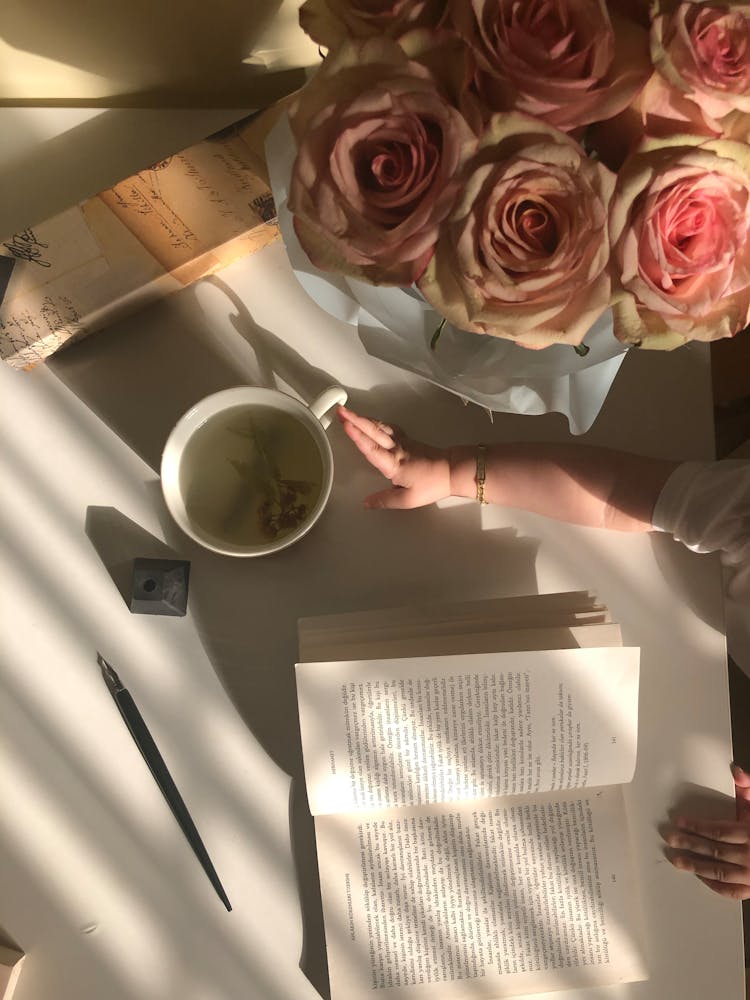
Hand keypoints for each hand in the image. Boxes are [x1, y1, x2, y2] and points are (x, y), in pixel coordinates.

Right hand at [337, 405, 450, 508]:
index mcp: (394, 464)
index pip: (372, 449)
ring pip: (381, 427)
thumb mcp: (408, 499)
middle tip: (341, 411)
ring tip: (349, 413)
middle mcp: (396, 450)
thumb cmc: (432, 484)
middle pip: (373, 432)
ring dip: (364, 419)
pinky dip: (378, 422)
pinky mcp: (408, 440)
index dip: (358, 438)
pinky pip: (389, 428)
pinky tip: (372, 421)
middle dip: (355, 420)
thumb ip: (385, 500)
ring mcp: (402, 442)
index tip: (346, 426)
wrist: (452, 470)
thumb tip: (365, 502)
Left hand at [662, 763, 749, 899]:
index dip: (697, 826)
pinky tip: (700, 876)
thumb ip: (749, 789)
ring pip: (719, 872)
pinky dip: (714, 885)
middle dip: (690, 844)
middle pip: (715, 850)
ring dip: (696, 866)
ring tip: (678, 860)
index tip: (680, 822)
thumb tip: (736, 772)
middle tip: (671, 839)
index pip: (719, 831)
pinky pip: (731, 891)